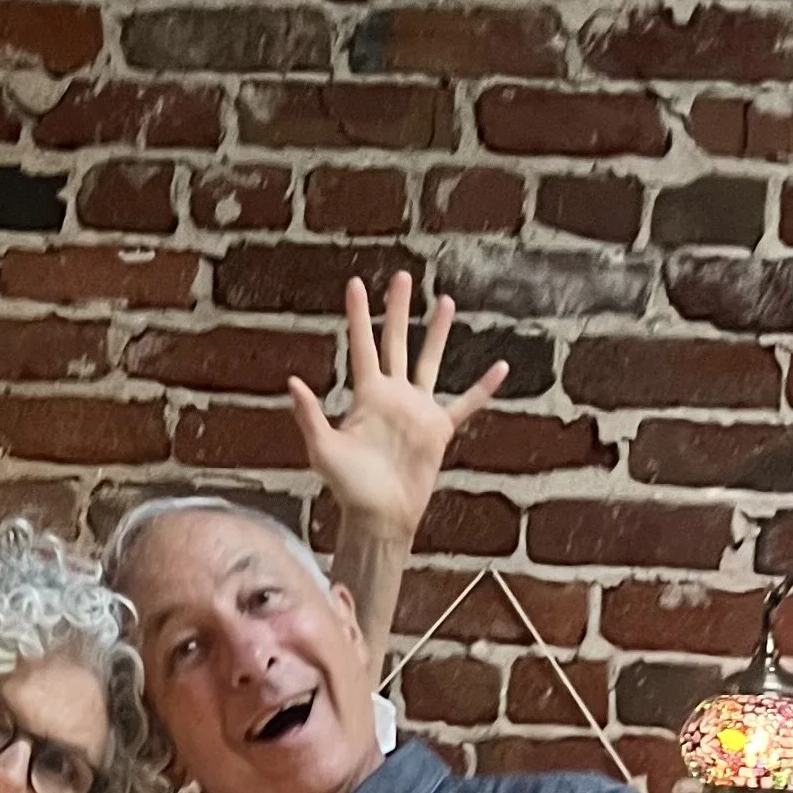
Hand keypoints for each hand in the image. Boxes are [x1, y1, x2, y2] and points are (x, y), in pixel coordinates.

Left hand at [288, 272, 507, 549]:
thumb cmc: (348, 486)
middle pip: (397, 342)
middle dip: (398, 309)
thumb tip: (292, 382)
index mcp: (366, 395)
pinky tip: (501, 368)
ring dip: (438, 333)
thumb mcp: (323, 449)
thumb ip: (310, 415)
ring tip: (445, 302)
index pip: (362, 345)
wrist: (380, 515)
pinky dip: (483, 388)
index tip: (355, 283)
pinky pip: (466, 404)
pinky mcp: (439, 430)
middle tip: (402, 276)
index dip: (358, 315)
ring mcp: (418, 410)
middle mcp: (393, 395)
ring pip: (430, 361)